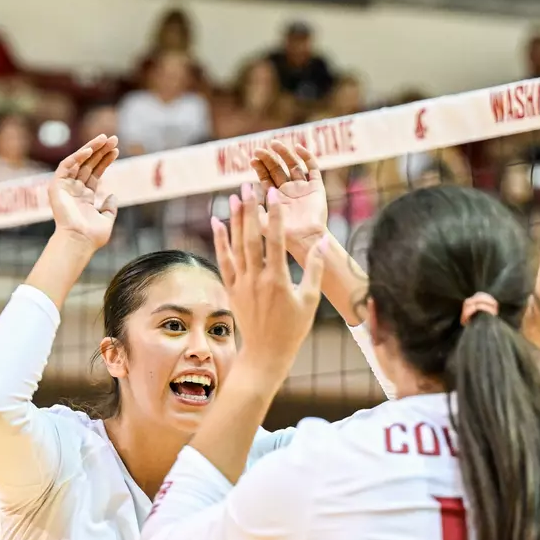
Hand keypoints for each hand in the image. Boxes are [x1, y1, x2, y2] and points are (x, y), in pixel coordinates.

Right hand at [48, 134, 118, 249]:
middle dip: (100, 150)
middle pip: (88, 164)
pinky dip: (76, 157)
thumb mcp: (106, 219)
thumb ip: (110, 207)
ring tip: (105, 138)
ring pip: (78, 162)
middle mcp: (74, 190)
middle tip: (113, 138)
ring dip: (91, 148)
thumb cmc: (92, 236)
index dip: (105, 160)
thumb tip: (113, 195)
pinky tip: (89, 150)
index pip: (95, 173)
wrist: (79, 241)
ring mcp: (65, 187)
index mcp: (84, 197)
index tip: (116, 149)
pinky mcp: (56, 186)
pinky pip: (66, 166)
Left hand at [211, 183, 325, 373]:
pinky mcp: (232, 289)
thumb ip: (314, 269)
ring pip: (235, 246)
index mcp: (277, 280)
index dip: (274, 215)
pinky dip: (220, 241)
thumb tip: (321, 241)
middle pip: (251, 238)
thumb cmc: (293, 329)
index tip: (273, 193)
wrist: (266, 353)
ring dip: (234, 220)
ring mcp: (241, 284)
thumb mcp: (309, 300)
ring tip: (233, 196)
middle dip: (250, 210)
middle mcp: (256, 279)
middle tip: (248, 185)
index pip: (275, 240)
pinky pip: (224, 261)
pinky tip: (217, 223)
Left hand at [252, 141, 327, 253]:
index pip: (267, 178)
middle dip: (269, 159)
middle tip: (259, 150)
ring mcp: (304, 189)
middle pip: (278, 169)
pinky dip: (307, 157)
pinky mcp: (317, 188)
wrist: (306, 241)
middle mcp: (290, 192)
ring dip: (285, 154)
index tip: (252, 159)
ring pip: (294, 165)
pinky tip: (298, 148)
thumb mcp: (261, 223)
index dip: (260, 168)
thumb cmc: (284, 237)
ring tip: (274, 144)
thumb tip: (240, 194)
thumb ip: (251, 210)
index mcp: (277, 199)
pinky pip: (313, 169)